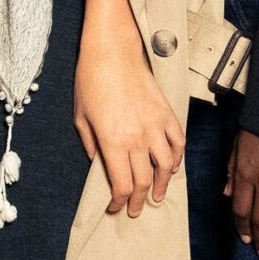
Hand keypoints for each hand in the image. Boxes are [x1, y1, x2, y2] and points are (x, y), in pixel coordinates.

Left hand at [75, 32, 183, 218]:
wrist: (112, 50)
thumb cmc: (91, 79)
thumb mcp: (80, 115)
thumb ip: (90, 143)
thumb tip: (98, 161)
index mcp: (112, 141)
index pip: (122, 184)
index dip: (119, 201)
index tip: (116, 207)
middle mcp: (136, 137)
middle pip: (144, 181)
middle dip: (139, 200)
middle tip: (136, 209)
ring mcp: (155, 125)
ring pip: (166, 166)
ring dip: (162, 185)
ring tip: (157, 194)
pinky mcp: (166, 113)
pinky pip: (178, 142)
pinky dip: (177, 158)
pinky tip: (171, 166)